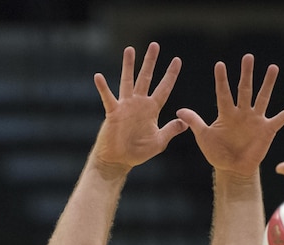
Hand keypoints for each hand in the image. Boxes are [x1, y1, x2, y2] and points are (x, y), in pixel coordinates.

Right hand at [91, 42, 187, 171]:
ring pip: (128, 81)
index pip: (164, 89)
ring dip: (128, 66)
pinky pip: (107, 97)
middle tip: (155, 45)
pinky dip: (103, 88)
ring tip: (130, 49)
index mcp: (151, 110)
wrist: (119, 160)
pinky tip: (99, 77)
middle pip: (146, 78)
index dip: (170, 75)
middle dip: (150, 62)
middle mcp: (139, 104)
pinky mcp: (113, 112)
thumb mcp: (159, 142)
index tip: (177, 60)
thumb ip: (171, 130)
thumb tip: (185, 122)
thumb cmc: (138, 152)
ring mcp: (125, 106)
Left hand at [177, 54, 283, 177]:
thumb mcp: (204, 138)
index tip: (219, 65)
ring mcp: (256, 120)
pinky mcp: (268, 130)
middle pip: (244, 89)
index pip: (223, 93)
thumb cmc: (217, 153)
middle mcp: (242, 112)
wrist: (233, 170)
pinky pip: (280, 118)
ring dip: (268, 84)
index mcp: (226, 113)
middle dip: (246, 74)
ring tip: (273, 68)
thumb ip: (195, 122)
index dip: (221, 81)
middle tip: (248, 57)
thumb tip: (178, 110)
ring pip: (262, 98)